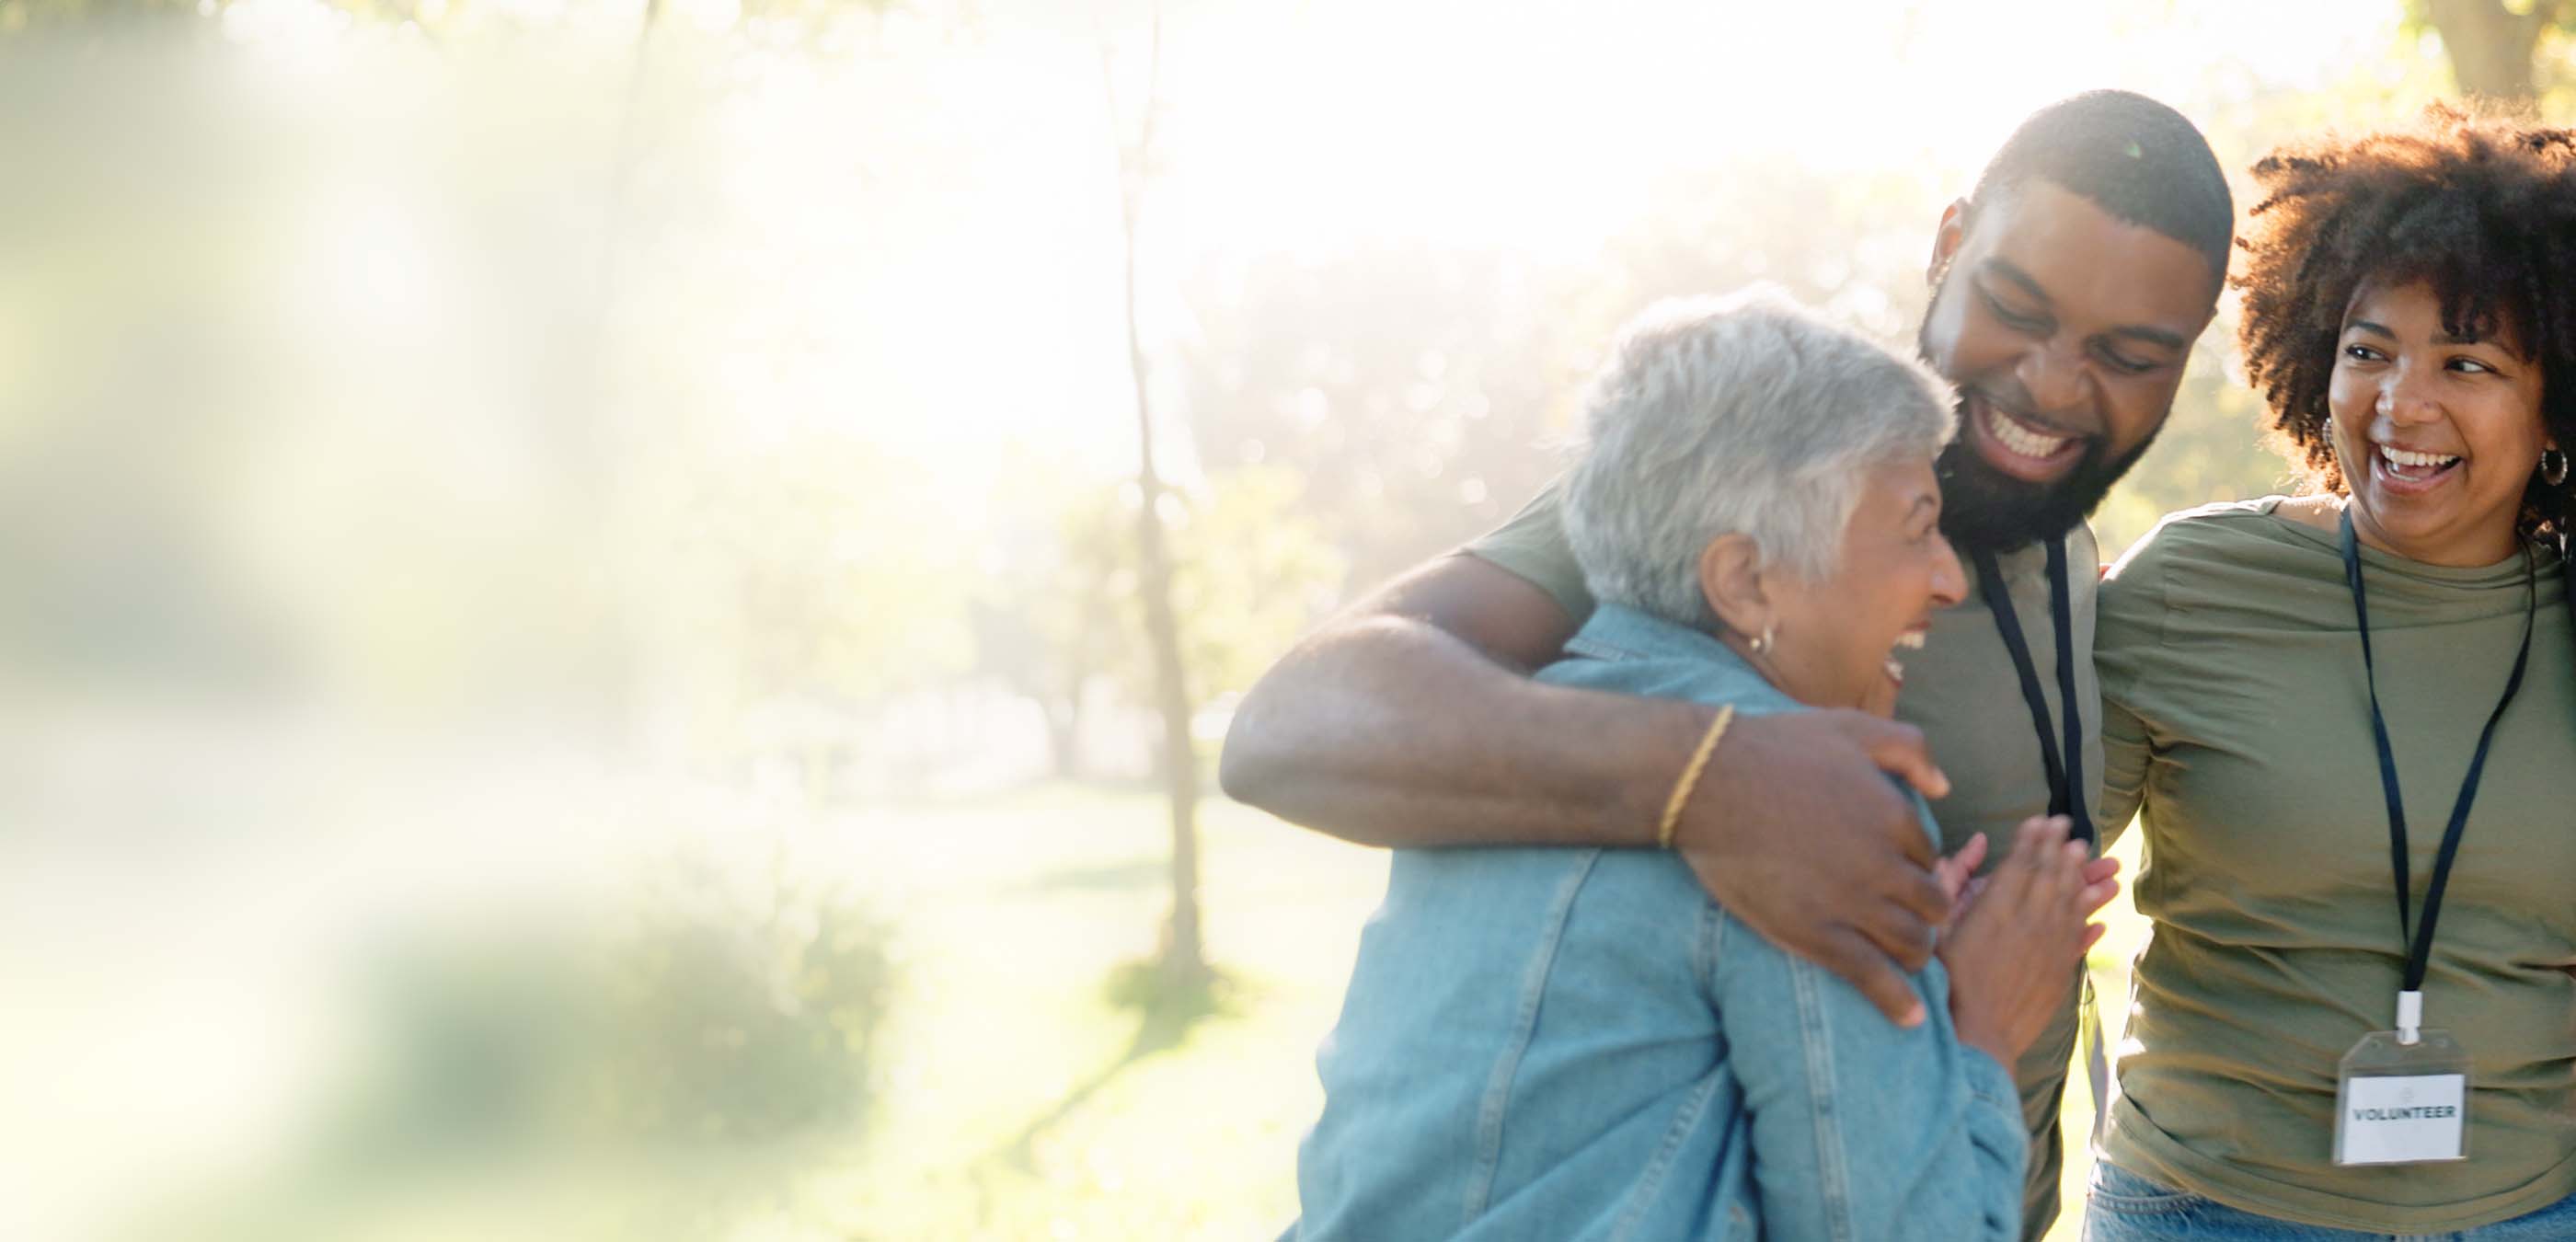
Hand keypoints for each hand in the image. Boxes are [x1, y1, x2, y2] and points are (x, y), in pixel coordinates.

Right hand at [1670, 708, 1953, 1026]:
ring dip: (1916, 955)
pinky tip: (1910, 1018)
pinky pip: (1872, 976)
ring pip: (1911, 944)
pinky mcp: (1817, 935)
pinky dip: (1897, 1001)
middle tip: (1911, 921)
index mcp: (1895, 817)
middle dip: (1928, 915)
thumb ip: (1909, 749)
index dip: (1918, 868)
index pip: (1930, 857)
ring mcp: (1852, 903)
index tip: (1903, 876)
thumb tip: (1945, 788)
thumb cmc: (1774, 750)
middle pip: (1932, 906)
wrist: (1708, 783)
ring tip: (1908, 961)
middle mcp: (1884, 865)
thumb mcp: (1851, 729)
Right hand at [1936, 815, 2121, 1065]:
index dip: (2033, 839)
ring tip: (2090, 857)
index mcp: (1995, 908)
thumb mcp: (1933, 927)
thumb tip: (1965, 848)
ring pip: (2071, 903)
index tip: (2041, 819)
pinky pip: (2079, 939)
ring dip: (2081, 877)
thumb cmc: (1943, 983)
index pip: (2021, 863)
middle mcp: (2029, 922)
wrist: (1976, 1037)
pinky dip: (2090, 922)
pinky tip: (2100, 914)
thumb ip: (1948, 882)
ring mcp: (2049, 947)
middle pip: (2050, 876)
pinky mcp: (2059, 972)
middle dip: (2059, 849)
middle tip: (2067, 827)